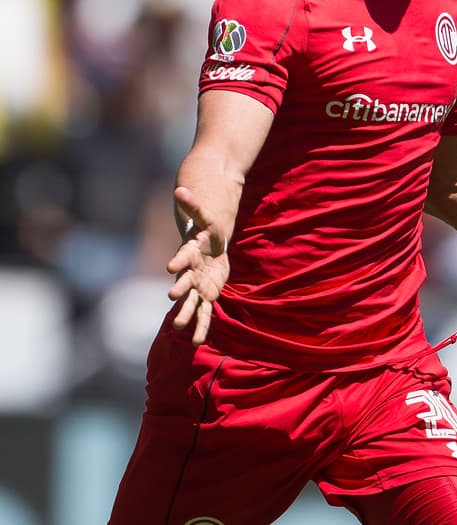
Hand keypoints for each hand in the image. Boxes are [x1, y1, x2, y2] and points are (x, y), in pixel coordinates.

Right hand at [167, 186, 230, 345]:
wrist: (209, 242)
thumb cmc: (207, 228)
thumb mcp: (204, 215)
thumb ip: (193, 205)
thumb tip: (181, 189)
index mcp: (190, 252)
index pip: (183, 256)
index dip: (178, 260)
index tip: (170, 267)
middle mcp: (191, 271)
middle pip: (185, 282)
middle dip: (180, 291)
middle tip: (172, 299)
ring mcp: (198, 284)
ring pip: (192, 302)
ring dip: (186, 314)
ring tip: (179, 329)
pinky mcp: (207, 293)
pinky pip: (205, 311)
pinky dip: (201, 325)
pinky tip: (196, 342)